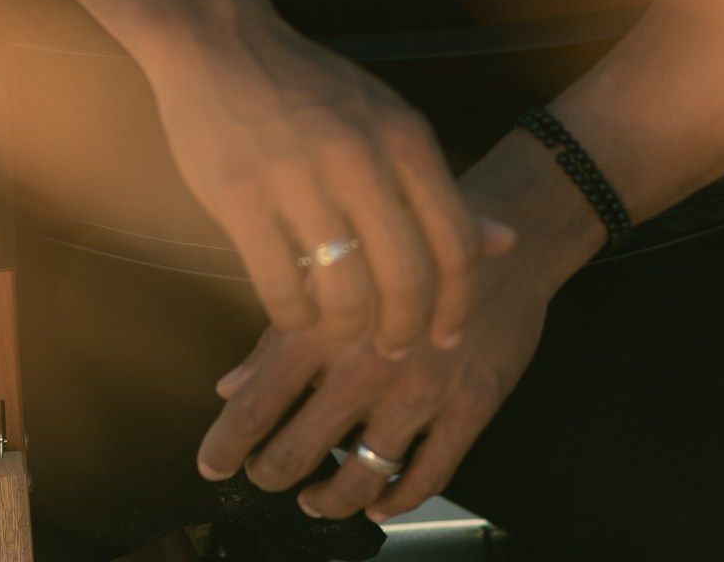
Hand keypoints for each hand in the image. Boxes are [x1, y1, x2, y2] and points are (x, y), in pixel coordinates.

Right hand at [142, 5, 513, 354]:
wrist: (222, 43)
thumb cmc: (312, 91)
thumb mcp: (387, 121)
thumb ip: (437, 187)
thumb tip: (505, 241)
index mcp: (405, 136)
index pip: (455, 242)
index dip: (458, 304)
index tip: (447, 336)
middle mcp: (362, 156)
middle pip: (407, 279)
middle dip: (405, 330)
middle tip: (393, 347)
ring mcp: (300, 177)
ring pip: (346, 295)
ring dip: (348, 332)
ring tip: (343, 330)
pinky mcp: (242, 198)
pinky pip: (281, 290)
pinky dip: (295, 318)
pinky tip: (296, 310)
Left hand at [196, 240, 556, 522]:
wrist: (513, 224)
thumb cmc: (416, 240)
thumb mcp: (341, 269)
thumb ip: (282, 331)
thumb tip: (228, 385)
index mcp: (330, 324)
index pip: (257, 404)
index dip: (226, 445)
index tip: (210, 465)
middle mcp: (370, 362)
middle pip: (299, 450)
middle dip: (272, 474)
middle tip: (264, 476)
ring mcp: (423, 389)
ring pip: (361, 475)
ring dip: (330, 497)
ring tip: (315, 496)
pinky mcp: (471, 404)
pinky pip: (429, 474)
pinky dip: (397, 498)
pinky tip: (379, 499)